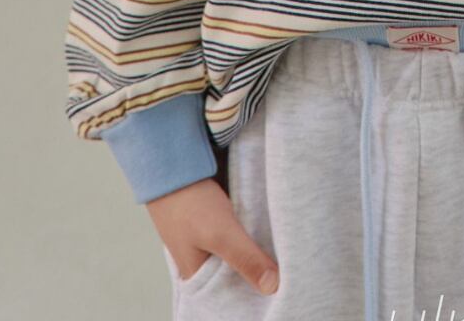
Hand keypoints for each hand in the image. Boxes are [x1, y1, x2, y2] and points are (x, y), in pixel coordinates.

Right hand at [146, 176, 279, 294]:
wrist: (174, 165)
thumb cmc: (188, 204)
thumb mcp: (221, 233)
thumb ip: (246, 259)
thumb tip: (273, 287)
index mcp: (198, 279)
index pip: (234, 297)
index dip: (257, 293)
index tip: (284, 286)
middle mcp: (203, 265)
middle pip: (239, 276)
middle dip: (260, 271)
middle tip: (289, 266)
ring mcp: (210, 244)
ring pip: (240, 255)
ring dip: (257, 252)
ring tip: (284, 250)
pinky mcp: (217, 226)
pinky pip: (239, 238)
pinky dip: (251, 236)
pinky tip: (270, 231)